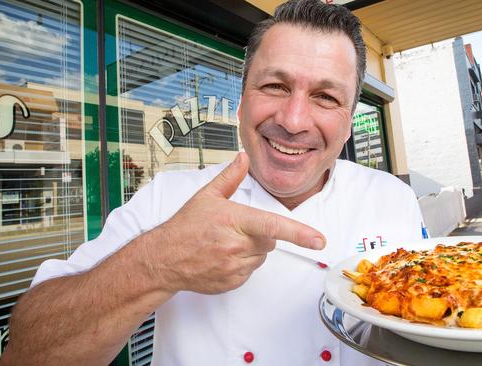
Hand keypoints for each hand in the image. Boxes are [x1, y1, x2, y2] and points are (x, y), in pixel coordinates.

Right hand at [148, 152, 325, 294]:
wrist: (163, 260)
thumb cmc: (185, 227)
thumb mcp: (206, 197)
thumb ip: (230, 177)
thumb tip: (242, 158)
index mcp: (235, 221)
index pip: (273, 226)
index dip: (300, 233)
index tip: (319, 240)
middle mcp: (237, 246)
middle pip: (271, 240)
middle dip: (261, 233)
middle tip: (236, 230)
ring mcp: (235, 267)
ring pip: (262, 256)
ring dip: (252, 250)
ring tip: (226, 244)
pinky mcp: (233, 282)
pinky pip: (251, 271)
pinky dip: (243, 264)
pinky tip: (223, 257)